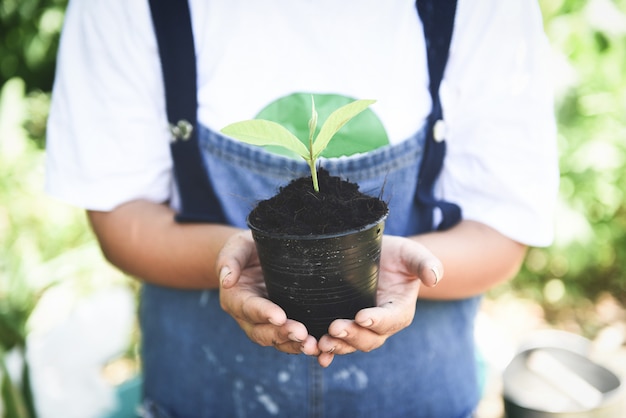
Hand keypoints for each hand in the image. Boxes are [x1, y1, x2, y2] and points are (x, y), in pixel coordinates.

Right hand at [216, 230, 319, 355]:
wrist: (257, 255)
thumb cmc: (246, 248)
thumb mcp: (236, 246)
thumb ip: (230, 260)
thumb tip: (227, 280)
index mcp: (235, 298)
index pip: (248, 308)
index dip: (263, 313)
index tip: (280, 317)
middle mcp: (248, 317)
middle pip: (262, 332)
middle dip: (281, 335)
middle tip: (302, 334)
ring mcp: (266, 324)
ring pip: (277, 341)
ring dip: (294, 345)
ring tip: (313, 346)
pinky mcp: (282, 325)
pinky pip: (290, 340)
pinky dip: (303, 346)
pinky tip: (320, 349)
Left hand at [316, 235, 441, 366]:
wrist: (379, 257)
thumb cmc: (399, 255)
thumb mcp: (413, 254)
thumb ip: (425, 264)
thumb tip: (434, 278)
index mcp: (400, 310)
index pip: (391, 320)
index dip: (377, 320)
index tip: (361, 316)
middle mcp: (382, 325)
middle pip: (370, 338)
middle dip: (353, 336)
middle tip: (334, 328)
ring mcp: (363, 328)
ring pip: (352, 344)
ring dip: (338, 346)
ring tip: (322, 343)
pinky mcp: (347, 326)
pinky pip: (338, 344)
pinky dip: (329, 352)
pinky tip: (315, 352)